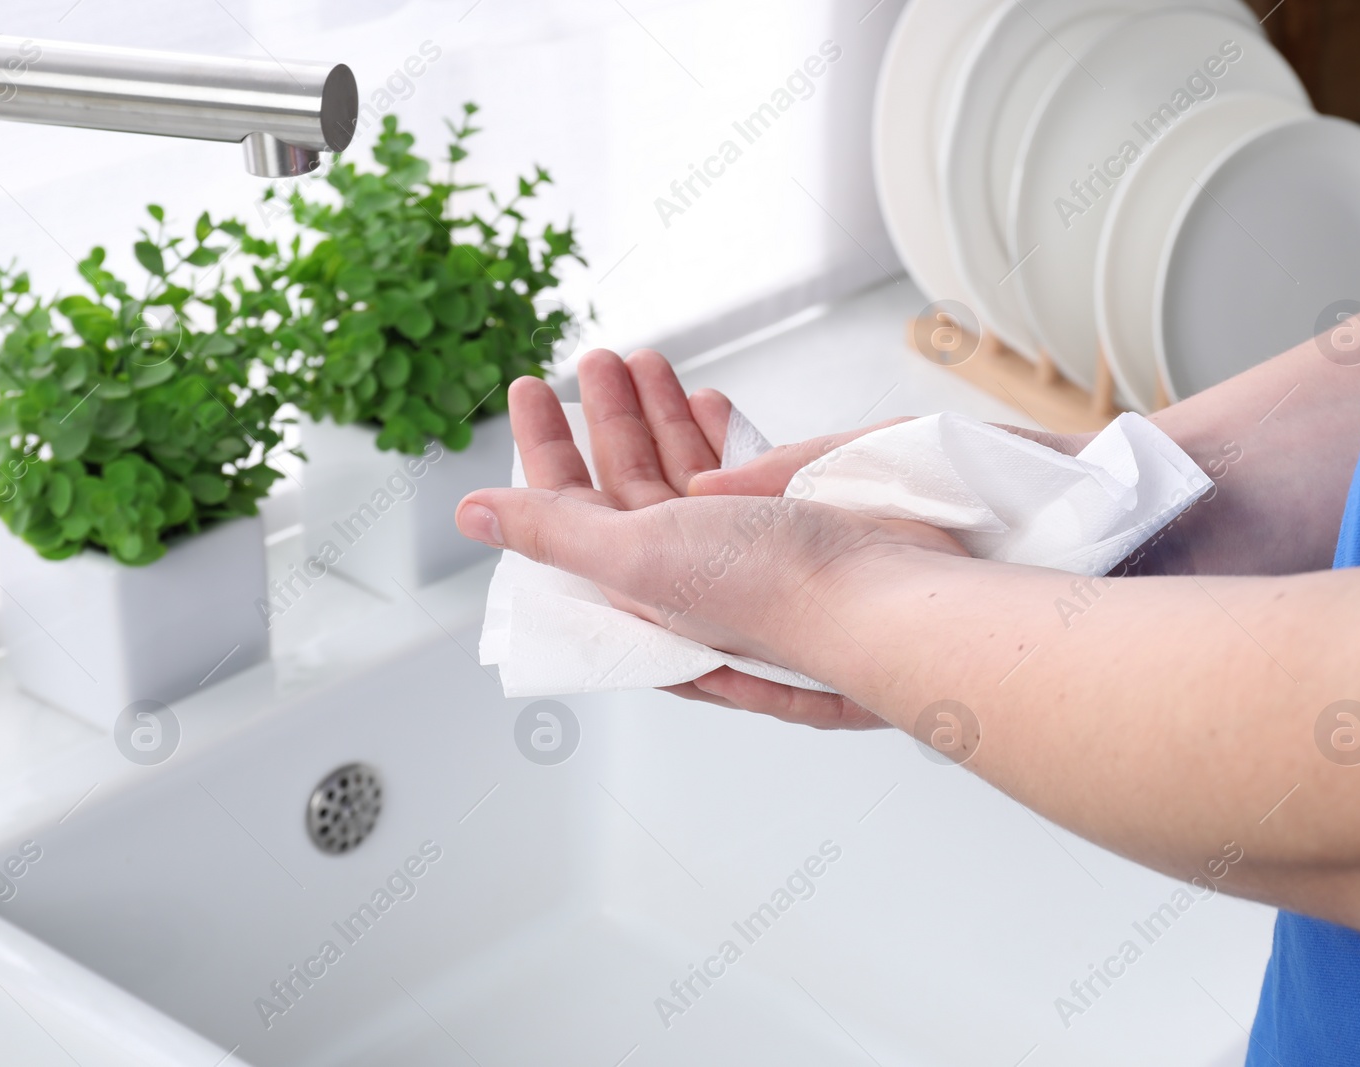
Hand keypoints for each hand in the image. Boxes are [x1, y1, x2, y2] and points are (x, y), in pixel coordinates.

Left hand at [460, 350, 961, 727]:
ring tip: (642, 359)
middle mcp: (684, 569)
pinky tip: (705, 399)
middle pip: (625, 478)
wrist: (888, 595)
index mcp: (637, 588)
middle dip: (605, 414)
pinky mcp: (788, 518)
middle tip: (592, 357)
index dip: (542, 447)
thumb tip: (471, 516)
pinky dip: (716, 430)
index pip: (567, 510)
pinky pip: (739, 468)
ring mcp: (738, 542)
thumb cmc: (768, 590)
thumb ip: (550, 531)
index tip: (528, 388)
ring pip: (680, 465)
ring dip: (659, 410)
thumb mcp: (633, 556)